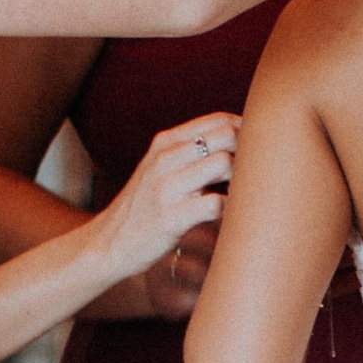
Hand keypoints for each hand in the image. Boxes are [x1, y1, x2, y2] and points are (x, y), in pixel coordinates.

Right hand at [92, 114, 236, 312]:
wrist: (108, 243)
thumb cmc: (143, 207)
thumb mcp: (158, 168)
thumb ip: (187, 152)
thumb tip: (234, 140)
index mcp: (165, 143)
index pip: (217, 120)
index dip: (245, 131)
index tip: (254, 151)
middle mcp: (165, 159)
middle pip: (226, 136)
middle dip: (248, 153)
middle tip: (251, 176)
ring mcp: (167, 187)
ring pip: (223, 165)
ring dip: (242, 180)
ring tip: (242, 196)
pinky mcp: (172, 217)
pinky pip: (216, 204)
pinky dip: (231, 210)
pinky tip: (228, 218)